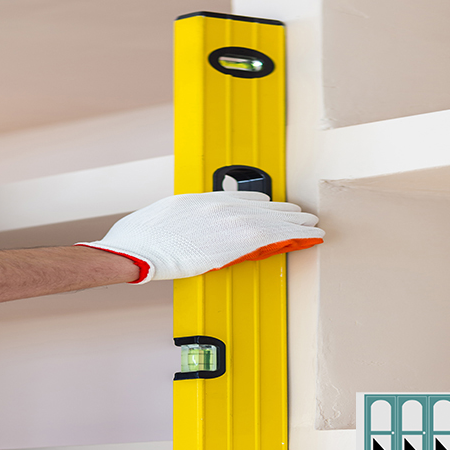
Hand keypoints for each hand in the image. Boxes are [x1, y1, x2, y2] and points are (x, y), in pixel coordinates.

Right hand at [77, 191, 323, 282]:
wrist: (135, 250)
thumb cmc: (141, 238)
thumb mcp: (166, 216)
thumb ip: (186, 218)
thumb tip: (190, 225)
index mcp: (203, 199)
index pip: (245, 199)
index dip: (265, 205)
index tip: (276, 209)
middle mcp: (221, 207)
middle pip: (265, 208)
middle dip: (287, 214)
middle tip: (305, 217)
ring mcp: (228, 225)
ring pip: (275, 221)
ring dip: (296, 224)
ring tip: (313, 227)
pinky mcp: (235, 246)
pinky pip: (273, 239)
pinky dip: (294, 238)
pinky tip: (308, 238)